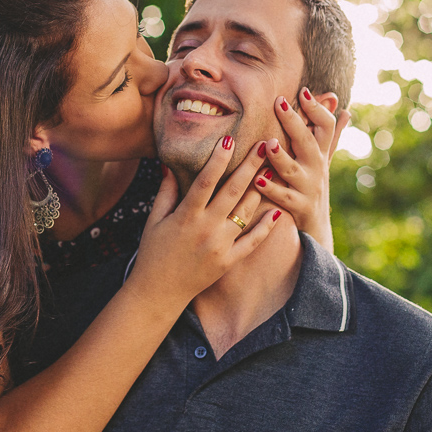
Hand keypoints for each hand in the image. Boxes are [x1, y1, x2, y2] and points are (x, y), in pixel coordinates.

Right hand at [126, 136, 282, 310]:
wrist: (158, 293)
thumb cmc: (154, 252)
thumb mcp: (154, 220)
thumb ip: (165, 192)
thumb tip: (168, 164)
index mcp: (186, 215)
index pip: (205, 181)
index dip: (218, 159)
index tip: (230, 138)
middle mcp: (206, 228)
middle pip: (233, 191)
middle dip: (251, 166)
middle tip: (266, 144)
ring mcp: (220, 246)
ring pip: (246, 212)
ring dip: (261, 189)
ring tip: (275, 168)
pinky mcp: (229, 261)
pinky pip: (252, 242)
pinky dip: (266, 227)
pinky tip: (278, 211)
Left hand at [253, 88, 349, 250]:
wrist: (316, 228)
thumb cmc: (314, 185)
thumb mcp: (324, 159)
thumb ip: (331, 135)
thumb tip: (345, 109)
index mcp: (320, 153)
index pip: (325, 126)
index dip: (316, 109)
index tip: (303, 91)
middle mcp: (316, 168)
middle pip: (307, 141)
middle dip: (294, 122)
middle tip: (279, 103)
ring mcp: (308, 188)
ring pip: (293, 170)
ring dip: (281, 157)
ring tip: (268, 144)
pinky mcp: (299, 207)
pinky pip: (284, 198)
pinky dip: (271, 189)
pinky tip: (258, 180)